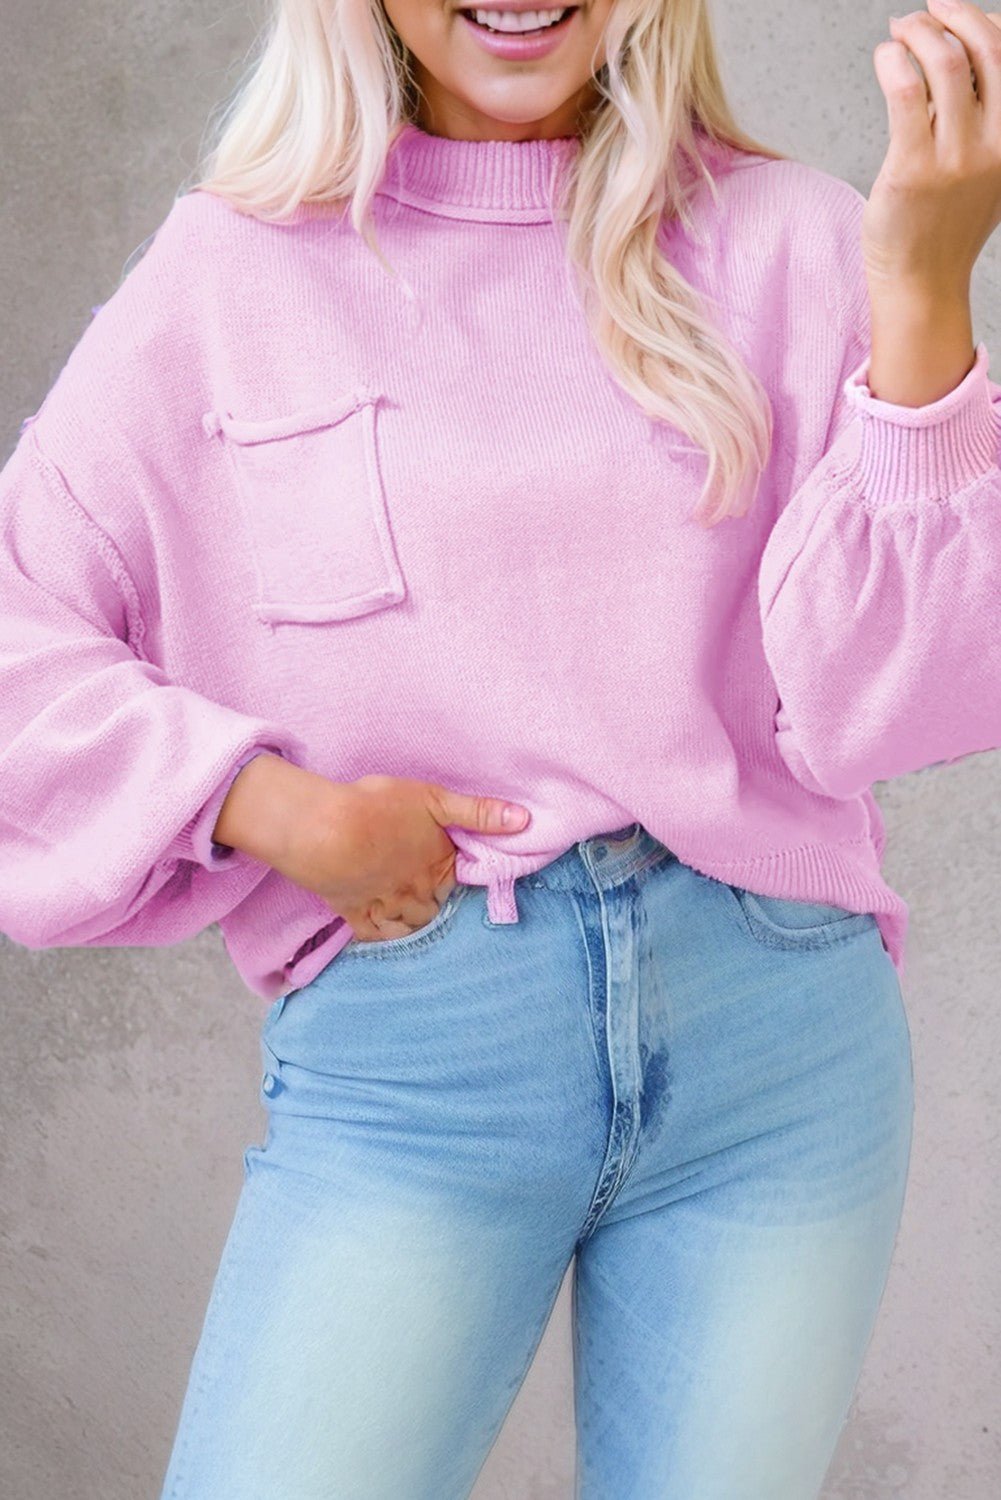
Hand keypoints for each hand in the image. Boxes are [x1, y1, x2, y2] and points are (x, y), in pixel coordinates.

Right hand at [299, 774, 530, 942]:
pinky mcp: (354, 912)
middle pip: (435, 908)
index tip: (460, 882)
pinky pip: (374, 935)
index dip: (459, 880)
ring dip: (418, 924)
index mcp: (438, 866)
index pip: (458, 881)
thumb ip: (478, 813)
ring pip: (410, 925)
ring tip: (420, 921)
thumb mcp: (435, 799)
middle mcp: (416, 893)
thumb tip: (525, 820)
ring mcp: (385, 906)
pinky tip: (386, 936)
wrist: (326, 831)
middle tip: (440, 904)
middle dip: (439, 906)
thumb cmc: (379, 808)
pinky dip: (384, 938)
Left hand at [862, 0, 1000, 298]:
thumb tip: (958, 51)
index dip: (981, 22)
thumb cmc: (944, 223)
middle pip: (985, 49)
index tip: (951, 15)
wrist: (922, 283)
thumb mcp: (984, 167)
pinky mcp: (913, 169)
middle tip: (923, 14)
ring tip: (899, 33)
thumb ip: (981, 116)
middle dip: (952, 15)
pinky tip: (885, 58)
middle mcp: (995, 144)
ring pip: (945, 62)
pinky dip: (893, 60)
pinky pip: (906, 91)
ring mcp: (955, 158)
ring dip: (918, 32)